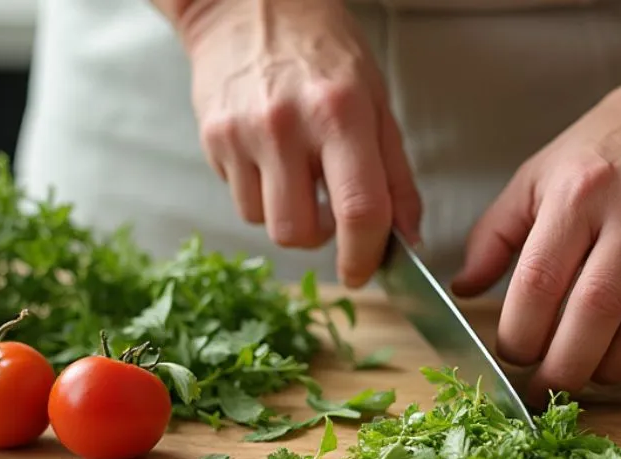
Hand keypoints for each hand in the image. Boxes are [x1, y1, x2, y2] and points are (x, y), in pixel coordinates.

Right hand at [179, 1, 420, 285]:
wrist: (250, 5)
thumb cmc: (323, 50)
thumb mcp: (377, 102)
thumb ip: (396, 175)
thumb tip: (407, 237)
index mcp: (341, 113)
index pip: (360, 210)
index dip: (365, 255)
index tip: (364, 271)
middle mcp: (287, 124)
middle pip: (299, 232)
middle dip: (320, 239)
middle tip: (331, 212)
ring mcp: (242, 132)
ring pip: (264, 223)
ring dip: (287, 215)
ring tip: (299, 175)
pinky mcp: (212, 138)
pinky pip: (240, 198)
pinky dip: (260, 193)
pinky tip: (271, 157)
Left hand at [452, 70, 620, 401]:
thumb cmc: (611, 143)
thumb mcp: (541, 172)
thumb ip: (497, 233)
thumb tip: (465, 290)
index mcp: (579, 189)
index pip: (539, 280)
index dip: (519, 334)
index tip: (511, 355)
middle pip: (595, 312)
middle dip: (564, 366)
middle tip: (546, 389)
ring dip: (613, 366)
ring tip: (590, 372)